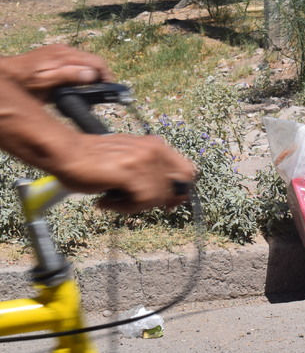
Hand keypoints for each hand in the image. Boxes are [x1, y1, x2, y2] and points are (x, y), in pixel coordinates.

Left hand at [0, 44, 113, 99]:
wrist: (7, 73)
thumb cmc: (23, 81)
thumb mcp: (45, 82)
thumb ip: (68, 76)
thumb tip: (92, 75)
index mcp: (64, 56)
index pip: (96, 62)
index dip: (106, 75)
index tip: (109, 87)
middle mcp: (65, 51)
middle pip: (94, 60)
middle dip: (101, 74)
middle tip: (102, 90)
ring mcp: (61, 51)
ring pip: (86, 60)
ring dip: (92, 72)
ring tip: (92, 87)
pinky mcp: (57, 54)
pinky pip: (77, 59)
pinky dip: (82, 69)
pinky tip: (79, 79)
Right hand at [52, 133, 197, 213]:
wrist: (67, 153)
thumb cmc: (93, 160)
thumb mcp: (130, 161)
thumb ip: (149, 173)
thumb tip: (168, 196)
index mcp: (157, 145)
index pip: (187, 170)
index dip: (180, 190)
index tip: (169, 202)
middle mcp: (155, 149)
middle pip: (176, 186)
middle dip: (157, 201)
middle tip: (133, 203)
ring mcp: (144, 159)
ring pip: (158, 196)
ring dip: (135, 205)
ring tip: (112, 199)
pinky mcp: (131, 171)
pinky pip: (143, 199)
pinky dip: (125, 207)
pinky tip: (107, 200)